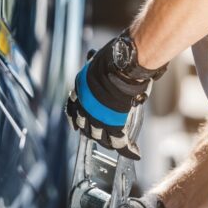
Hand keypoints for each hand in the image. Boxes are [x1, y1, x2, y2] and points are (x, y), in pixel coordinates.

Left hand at [66, 33, 165, 158]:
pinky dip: (128, 149)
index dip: (75, 117)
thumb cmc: (114, 57)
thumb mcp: (97, 58)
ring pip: (101, 137)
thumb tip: (94, 55)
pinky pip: (119, 142)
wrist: (122, 65)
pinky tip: (135, 152)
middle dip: (92, 132)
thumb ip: (96, 62)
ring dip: (109, 142)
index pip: (72, 108)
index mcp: (80, 89)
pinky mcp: (112, 124)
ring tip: (118, 145)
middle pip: (85, 126)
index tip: (75, 123)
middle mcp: (85, 105)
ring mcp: (97, 117)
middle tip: (101, 136)